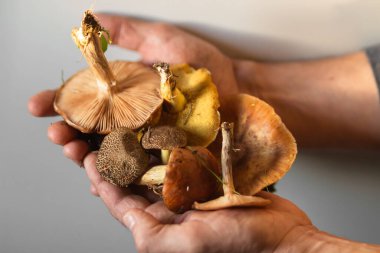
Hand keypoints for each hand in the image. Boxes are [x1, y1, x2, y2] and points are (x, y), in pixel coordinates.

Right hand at [28, 13, 241, 167]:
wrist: (237, 88)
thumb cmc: (203, 65)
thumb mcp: (163, 41)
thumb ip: (130, 33)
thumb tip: (94, 20)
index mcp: (126, 91)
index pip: (86, 98)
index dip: (60, 101)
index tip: (37, 105)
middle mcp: (131, 117)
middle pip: (91, 128)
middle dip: (68, 132)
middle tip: (56, 134)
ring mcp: (146, 138)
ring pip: (108, 150)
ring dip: (85, 155)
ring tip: (72, 152)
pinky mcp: (163, 156)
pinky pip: (135, 169)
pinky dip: (116, 175)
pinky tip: (100, 180)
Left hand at [82, 152, 313, 252]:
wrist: (282, 238)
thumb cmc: (238, 246)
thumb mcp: (187, 245)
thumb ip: (149, 233)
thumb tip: (120, 209)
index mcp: (159, 227)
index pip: (121, 201)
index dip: (102, 178)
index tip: (87, 156)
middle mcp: (170, 209)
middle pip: (134, 181)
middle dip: (115, 159)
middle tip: (98, 136)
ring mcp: (189, 192)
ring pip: (156, 167)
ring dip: (139, 148)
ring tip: (124, 126)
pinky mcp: (208, 178)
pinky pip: (182, 159)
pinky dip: (169, 145)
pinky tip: (159, 129)